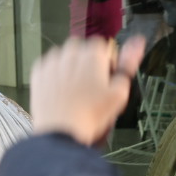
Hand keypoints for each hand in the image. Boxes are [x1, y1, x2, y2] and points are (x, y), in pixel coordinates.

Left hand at [31, 36, 146, 144]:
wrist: (61, 133)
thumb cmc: (91, 116)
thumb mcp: (119, 93)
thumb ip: (128, 63)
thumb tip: (138, 42)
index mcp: (93, 54)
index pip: (101, 45)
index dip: (104, 61)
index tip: (104, 77)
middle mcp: (71, 52)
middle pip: (82, 47)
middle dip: (86, 61)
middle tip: (89, 85)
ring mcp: (52, 61)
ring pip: (63, 55)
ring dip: (69, 66)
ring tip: (73, 89)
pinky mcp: (38, 72)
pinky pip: (48, 65)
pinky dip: (53, 74)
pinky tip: (60, 91)